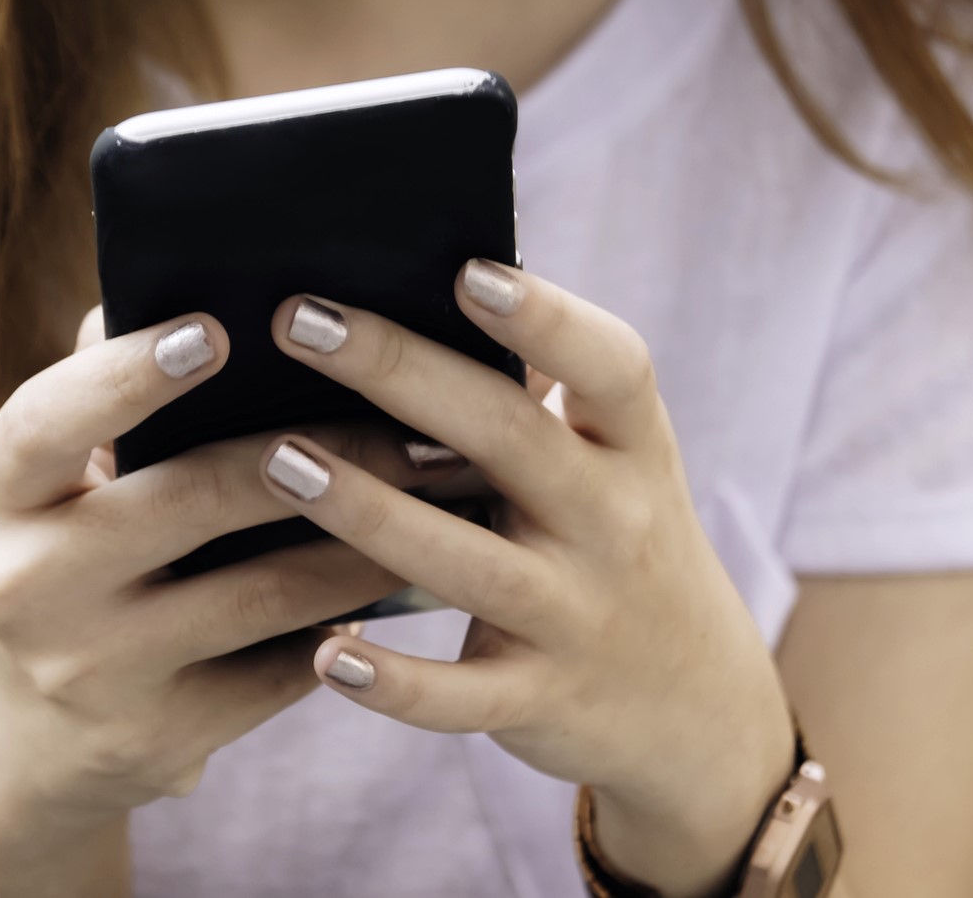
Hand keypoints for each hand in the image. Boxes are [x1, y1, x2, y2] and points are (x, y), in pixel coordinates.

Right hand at [0, 305, 464, 835]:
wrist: (39, 732)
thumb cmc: (72, 542)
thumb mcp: (51, 471)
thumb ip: (104, 376)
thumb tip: (188, 280)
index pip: (47, 421)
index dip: (128, 376)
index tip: (218, 330)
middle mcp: (21, 584)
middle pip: (183, 502)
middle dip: (311, 450)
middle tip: (406, 414)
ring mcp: (90, 671)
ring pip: (257, 594)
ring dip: (364, 536)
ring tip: (442, 486)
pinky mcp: (158, 740)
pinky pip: (282, 671)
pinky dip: (354, 619)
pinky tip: (416, 576)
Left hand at [255, 261, 796, 897]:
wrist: (693, 702)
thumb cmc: (608, 533)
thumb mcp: (607, 461)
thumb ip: (530, 391)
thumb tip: (408, 286)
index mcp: (630, 446)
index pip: (610, 367)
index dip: (546, 317)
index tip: (468, 269)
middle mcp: (613, 524)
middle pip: (508, 440)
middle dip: (400, 373)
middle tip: (301, 320)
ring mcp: (578, 616)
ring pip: (470, 563)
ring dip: (371, 512)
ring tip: (279, 461)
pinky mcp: (538, 700)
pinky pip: (462, 698)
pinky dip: (395, 682)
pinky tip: (324, 655)